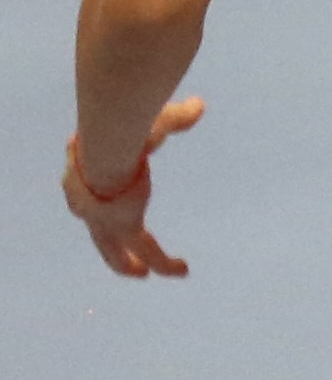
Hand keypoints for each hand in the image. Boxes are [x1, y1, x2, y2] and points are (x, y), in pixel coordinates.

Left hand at [65, 98, 202, 281]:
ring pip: (115, 251)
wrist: (109, 148)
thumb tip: (198, 105)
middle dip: (112, 248)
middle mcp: (88, 204)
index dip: (101, 200)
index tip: (115, 196)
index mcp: (86, 178)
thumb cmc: (126, 131)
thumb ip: (177, 116)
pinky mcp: (125, 229)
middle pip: (99, 232)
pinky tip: (182, 269)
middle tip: (124, 262)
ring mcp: (103, 221)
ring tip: (143, 274)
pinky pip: (148, 252)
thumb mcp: (155, 121)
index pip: (89, 194)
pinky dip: (165, 263)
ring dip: (130, 264)